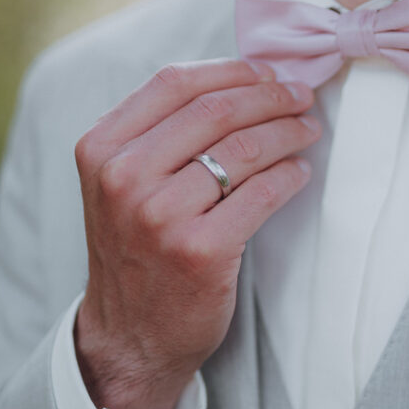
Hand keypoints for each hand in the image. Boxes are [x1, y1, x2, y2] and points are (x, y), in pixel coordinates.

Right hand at [73, 60, 318, 408]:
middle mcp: (125, 178)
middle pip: (215, 111)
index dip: (232, 71)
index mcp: (101, 150)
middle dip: (271, 97)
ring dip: (288, 133)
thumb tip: (239, 85)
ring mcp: (161, 215)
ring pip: (244, 149)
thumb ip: (158, 136)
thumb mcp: (120, 186)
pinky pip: (263, 194)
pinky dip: (291, 176)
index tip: (269, 74)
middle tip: (302, 99)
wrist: (131, 336)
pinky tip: (300, 173)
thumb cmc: (137, 253)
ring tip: (307, 132)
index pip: (175, 84)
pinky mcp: (200, 250)